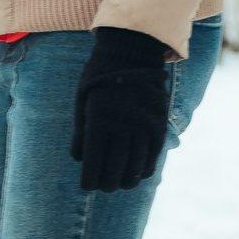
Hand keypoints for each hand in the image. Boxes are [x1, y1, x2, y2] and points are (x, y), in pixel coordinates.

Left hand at [71, 26, 172, 192]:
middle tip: (103, 187)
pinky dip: (145, 169)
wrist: (132, 51)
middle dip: (107, 183)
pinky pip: (153, 155)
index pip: (94, 163)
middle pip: (115, 169)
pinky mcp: (159, 124)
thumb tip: (79, 160)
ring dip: (127, 180)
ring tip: (121, 185)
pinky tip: (139, 175)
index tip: (88, 186)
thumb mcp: (82, 100)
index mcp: (99, 120)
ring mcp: (143, 125)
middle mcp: (123, 125)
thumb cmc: (99, 76)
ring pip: (136, 166)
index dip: (90, 180)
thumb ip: (80, 132)